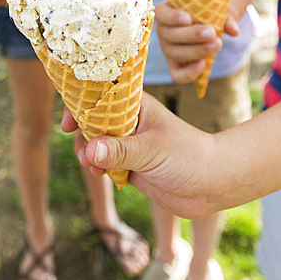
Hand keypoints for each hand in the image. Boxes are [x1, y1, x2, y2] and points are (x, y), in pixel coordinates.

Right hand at [62, 95, 221, 219]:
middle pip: (93, 121)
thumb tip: (89, 151)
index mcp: (136, 106)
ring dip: (88, 154)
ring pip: (97, 144)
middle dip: (82, 135)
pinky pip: (105, 164)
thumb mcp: (152, 150)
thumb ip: (120, 150)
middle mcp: (131, 122)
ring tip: (91, 167)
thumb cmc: (189, 156)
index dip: (81, 104)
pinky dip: (98, 168)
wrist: (213, 184)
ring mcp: (130, 144)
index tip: (67, 122)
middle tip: (82, 151)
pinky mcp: (131, 166)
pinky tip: (100, 176)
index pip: (102, 95)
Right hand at [155, 0, 237, 83]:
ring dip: (196, 51)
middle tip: (211, 33)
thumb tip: (234, 31)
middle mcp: (163, 31)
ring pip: (175, 53)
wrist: (212, 25)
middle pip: (169, 35)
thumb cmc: (210, 12)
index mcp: (166, 12)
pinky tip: (203, 65)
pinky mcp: (176, 65)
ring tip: (216, 45)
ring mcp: (168, 49)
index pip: (161, 14)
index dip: (173, 17)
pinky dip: (189, 73)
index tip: (189, 18)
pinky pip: (177, 74)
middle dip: (191, 35)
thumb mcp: (217, 9)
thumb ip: (225, 18)